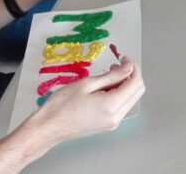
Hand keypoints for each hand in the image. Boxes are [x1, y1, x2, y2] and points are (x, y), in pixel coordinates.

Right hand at [22, 57, 145, 145]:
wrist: (48, 128)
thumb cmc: (62, 104)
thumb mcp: (86, 84)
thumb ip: (111, 76)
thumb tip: (129, 68)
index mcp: (112, 105)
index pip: (135, 83)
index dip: (133, 68)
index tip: (123, 58)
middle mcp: (117, 117)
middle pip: (137, 92)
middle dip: (131, 75)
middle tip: (117, 65)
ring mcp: (113, 123)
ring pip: (131, 99)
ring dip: (125, 85)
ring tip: (108, 74)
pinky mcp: (108, 126)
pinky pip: (121, 107)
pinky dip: (118, 94)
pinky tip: (105, 87)